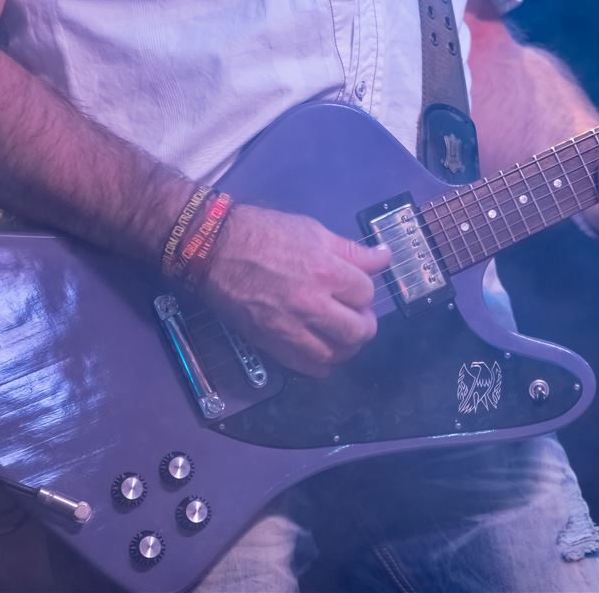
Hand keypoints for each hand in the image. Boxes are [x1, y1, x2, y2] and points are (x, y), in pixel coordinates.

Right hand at [198, 205, 390, 377]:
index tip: (355, 287)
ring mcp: (291, 328)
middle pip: (358, 331)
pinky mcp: (271, 344)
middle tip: (355, 314)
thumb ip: (352, 251)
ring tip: (340, 332)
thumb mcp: (312, 231)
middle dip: (364, 323)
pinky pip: (309, 368)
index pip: (366, 294)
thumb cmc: (263, 233)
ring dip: (346, 346)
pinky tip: (322, 348)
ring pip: (337, 354)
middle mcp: (311, 305)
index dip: (364, 290)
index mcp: (325, 271)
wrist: (213, 249)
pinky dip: (322, 363)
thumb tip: (384, 258)